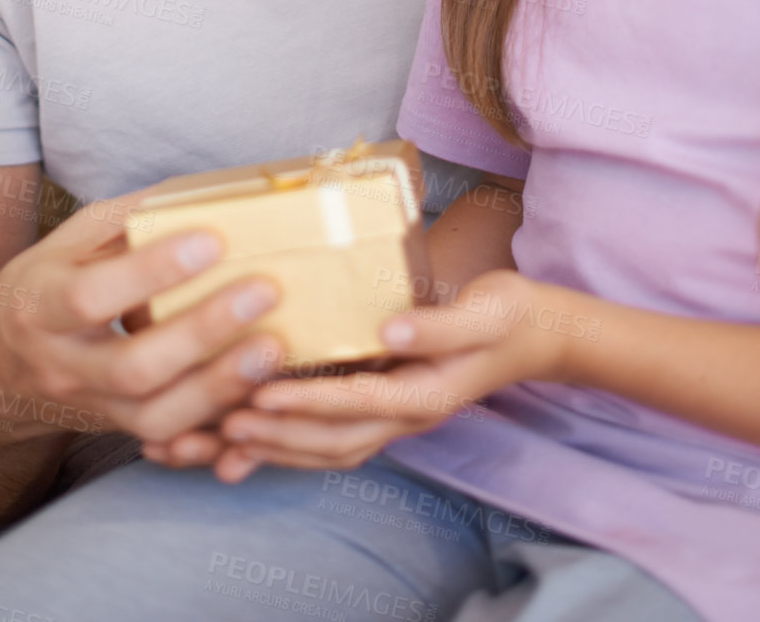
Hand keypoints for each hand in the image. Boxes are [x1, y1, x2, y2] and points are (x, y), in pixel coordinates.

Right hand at [0, 192, 286, 446]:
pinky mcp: (117, 430)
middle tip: (264, 289)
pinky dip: (217, 416)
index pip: (91, 295)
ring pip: (156, 415)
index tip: (212, 239)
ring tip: (274, 346)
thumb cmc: (46, 285)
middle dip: (203, 330)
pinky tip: (258, 387)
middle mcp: (60, 365)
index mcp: (40, 305)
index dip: (151, 271)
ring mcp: (90, 407)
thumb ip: (128, 217)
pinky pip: (171, 437)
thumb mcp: (69, 240)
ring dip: (221, 385)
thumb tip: (203, 190)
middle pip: (133, 365)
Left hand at [199, 270, 588, 481]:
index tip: (261, 392)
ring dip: (274, 446)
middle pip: (331, 441)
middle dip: (275, 435)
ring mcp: (396, 416)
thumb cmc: (511, 313)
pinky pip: (332, 436)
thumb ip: (438, 324)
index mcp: (427, 394)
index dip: (307, 400)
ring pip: (327, 448)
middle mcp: (407, 416)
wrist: (538, 334)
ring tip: (223, 438)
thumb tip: (388, 329)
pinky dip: (290, 441)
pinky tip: (252, 435)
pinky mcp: (387, 405)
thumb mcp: (485, 311)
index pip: (357, 403)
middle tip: (221, 423)